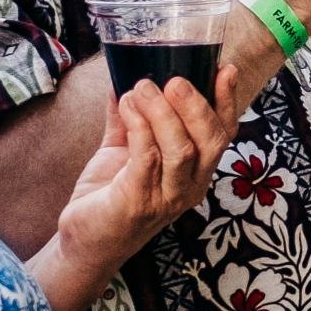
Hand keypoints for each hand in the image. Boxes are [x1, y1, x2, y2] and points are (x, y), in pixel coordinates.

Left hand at [47, 79, 230, 280]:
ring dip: (163, 112)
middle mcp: (190, 187)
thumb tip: (125, 76)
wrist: (83, 241)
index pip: (223, 135)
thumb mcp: (123, 150)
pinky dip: (139, 125)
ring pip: (182, 149)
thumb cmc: (108, 197)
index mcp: (195, 172)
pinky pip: (146, 157)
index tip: (225, 69)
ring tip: (142, 87)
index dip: (227, 102)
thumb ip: (129, 117)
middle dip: (196, 105)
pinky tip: (127, 104)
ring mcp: (167, 198)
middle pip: (211, 141)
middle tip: (174, 79)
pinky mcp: (138, 202)